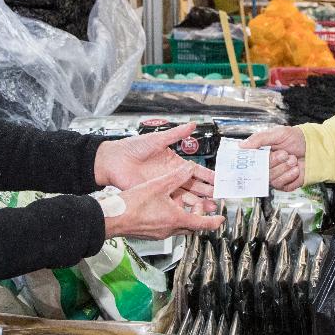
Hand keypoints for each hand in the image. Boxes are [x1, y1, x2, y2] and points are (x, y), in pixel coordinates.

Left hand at [95, 123, 215, 205]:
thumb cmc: (132, 147)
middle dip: (208, 191)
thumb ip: (176, 134)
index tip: (220, 180)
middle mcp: (171, 175)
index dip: (208, 176)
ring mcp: (164, 186)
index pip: (196, 171)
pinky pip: (172, 201)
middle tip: (220, 196)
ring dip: (198, 201)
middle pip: (194, 185)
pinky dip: (183, 206)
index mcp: (174, 163)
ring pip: (186, 195)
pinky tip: (192, 210)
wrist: (114, 160)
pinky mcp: (155, 194)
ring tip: (210, 205)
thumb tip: (193, 125)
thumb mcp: (158, 139)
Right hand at [105, 164, 223, 240]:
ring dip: (185, 218)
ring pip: (179, 227)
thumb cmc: (133, 205)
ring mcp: (160, 233)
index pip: (203, 224)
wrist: (112, 218)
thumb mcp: (158, 185)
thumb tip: (189, 168)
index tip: (221, 219)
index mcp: (176, 218)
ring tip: (184, 206)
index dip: (214, 222)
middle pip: (192, 227)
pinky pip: (167, 228)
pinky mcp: (150, 233)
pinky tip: (164, 210)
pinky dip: (172, 219)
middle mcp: (170, 229)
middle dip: (200, 217)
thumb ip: (176, 176)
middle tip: (202, 207)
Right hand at [241, 126, 305, 190]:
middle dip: (274, 161)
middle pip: (260, 171)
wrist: (313, 147)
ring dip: (284, 168)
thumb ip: (259, 138)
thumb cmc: (295, 138)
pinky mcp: (283, 185)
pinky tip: (296, 169)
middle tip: (285, 153)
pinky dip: (290, 176)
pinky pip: (281, 185)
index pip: (248, 161)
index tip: (259, 156)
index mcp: (259, 154)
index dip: (251, 161)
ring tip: (293, 159)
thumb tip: (241, 145)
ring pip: (270, 178)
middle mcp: (264, 166)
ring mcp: (273, 176)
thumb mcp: (277, 133)